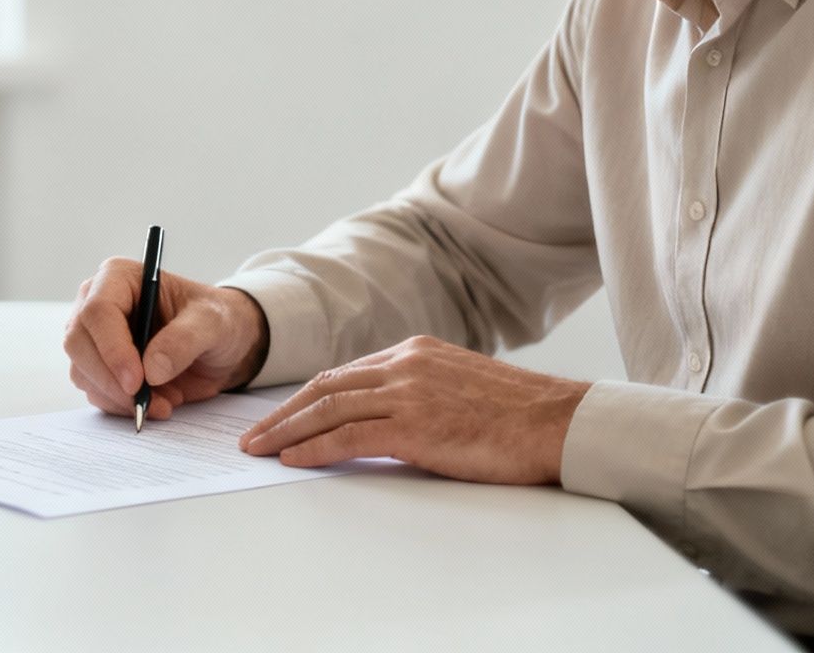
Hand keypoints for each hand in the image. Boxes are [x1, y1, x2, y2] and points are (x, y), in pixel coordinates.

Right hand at [63, 259, 268, 421]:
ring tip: (166, 401)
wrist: (220, 346)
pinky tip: (156, 402)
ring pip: (82, 372)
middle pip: (78, 344)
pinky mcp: (98, 366)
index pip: (97, 311)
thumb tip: (151, 369)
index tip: (137, 381)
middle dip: (111, 380)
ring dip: (120, 397)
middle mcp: (96, 303)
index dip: (112, 349)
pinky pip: (95, 392)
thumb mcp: (213, 323)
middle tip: (148, 402)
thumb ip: (185, 340)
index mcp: (119, 278)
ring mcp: (94, 337)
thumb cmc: (216, 320)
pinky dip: (123, 405)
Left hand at [238, 335, 592, 483]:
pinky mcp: (416, 425)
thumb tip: (381, 416)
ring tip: (260, 450)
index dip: (305, 398)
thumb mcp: (458, 386)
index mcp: (413, 352)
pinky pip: (349, 437)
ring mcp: (408, 392)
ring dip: (286, 431)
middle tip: (253, 435)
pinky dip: (315, 448)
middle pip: (324, 388)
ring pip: (328, 410)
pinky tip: (293, 460)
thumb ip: (418, 390)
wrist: (560, 422)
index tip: (281, 416)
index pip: (343, 375)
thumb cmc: (519, 414)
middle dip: (282, 414)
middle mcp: (404, 365)